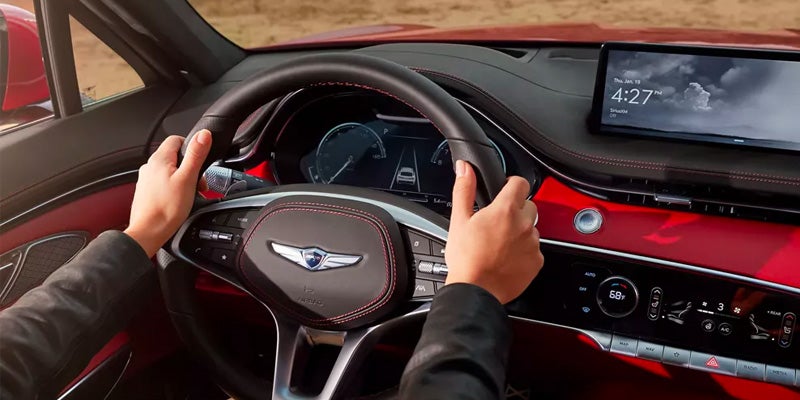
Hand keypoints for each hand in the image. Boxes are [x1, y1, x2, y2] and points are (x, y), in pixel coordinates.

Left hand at [124, 130, 211, 256]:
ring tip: (190, 194)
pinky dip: (173, 189)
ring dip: (183, 180)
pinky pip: (163, 184)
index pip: (176, 139)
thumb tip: (203, 134)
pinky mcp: (146, 193)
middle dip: (190, 168)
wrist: (149, 232)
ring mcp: (146, 180)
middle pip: (174, 157)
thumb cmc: (167, 208)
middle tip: (198, 183)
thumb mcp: (188, 178)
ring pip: (169, 172)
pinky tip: (178, 201)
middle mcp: (149, 167)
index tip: (199, 162)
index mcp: (159, 159)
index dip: (191, 147)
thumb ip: (196, 154)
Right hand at [444, 160, 543, 303]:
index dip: (511, 184)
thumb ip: (464, 189)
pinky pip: (535, 249)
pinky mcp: (537, 261)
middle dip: (516, 210)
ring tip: (501, 243)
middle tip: (498, 222)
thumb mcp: (459, 220)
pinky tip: (507, 257)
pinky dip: (524, 251)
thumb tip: (464, 168)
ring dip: (521, 231)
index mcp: (505, 210)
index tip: (505, 191)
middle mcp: (524, 224)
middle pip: (528, 205)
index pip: (520, 183)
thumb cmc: (466, 259)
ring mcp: (533, 243)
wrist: (476, 291)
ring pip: (532, 228)